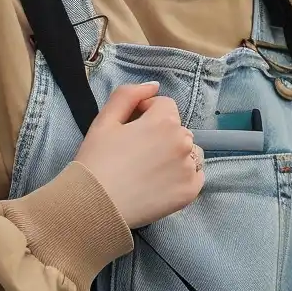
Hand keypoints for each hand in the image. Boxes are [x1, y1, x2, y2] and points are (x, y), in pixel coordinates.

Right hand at [74, 80, 204, 229]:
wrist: (96, 204)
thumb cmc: (96, 160)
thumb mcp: (105, 119)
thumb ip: (129, 95)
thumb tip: (153, 86)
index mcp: (164, 121)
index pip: (165, 106)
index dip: (147, 113)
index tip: (132, 128)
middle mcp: (183, 142)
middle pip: (178, 129)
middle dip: (162, 134)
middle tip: (138, 153)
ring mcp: (189, 169)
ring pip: (189, 152)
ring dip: (176, 154)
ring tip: (150, 169)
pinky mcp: (190, 192)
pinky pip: (196, 175)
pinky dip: (183, 176)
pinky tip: (161, 182)